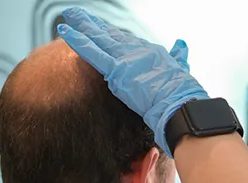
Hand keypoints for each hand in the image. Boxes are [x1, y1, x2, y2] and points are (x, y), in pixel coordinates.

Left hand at [58, 7, 208, 155]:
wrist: (179, 103)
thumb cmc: (182, 92)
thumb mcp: (181, 68)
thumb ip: (179, 55)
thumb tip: (181, 44)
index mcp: (149, 51)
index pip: (125, 40)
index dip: (110, 33)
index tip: (100, 28)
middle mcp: (136, 50)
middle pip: (109, 35)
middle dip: (93, 25)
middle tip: (78, 15)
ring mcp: (125, 58)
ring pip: (98, 38)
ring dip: (82, 26)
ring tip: (69, 15)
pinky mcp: (116, 70)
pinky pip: (92, 52)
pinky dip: (78, 41)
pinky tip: (66, 31)